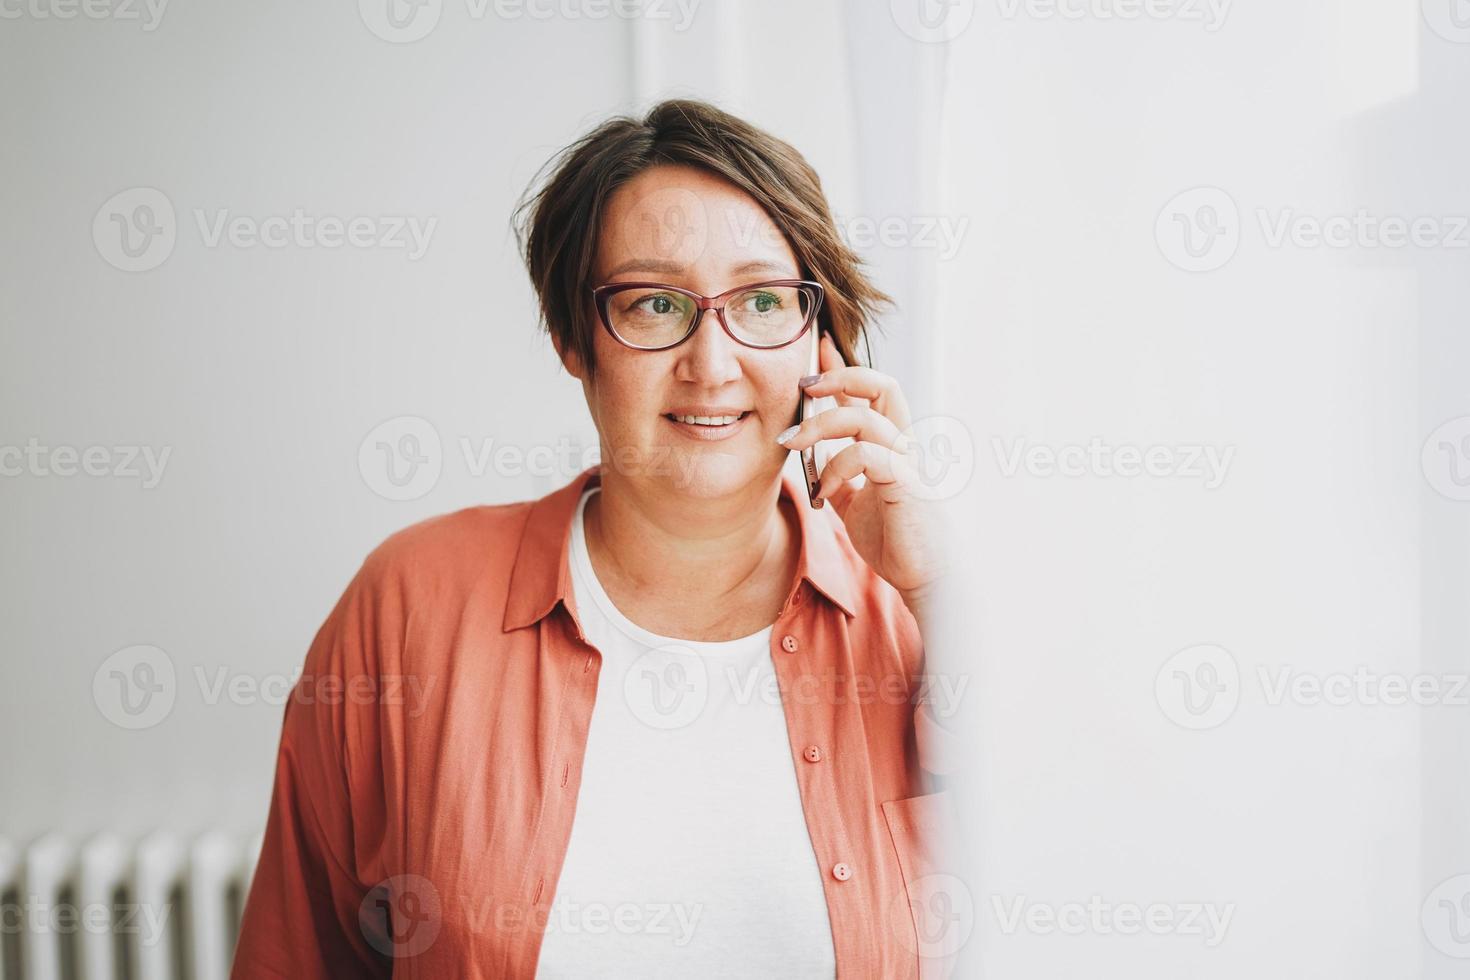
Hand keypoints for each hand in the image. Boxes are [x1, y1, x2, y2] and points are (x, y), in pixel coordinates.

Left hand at [777, 332, 948, 613]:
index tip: (818, 348)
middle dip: (840, 376)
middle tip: (803, 386)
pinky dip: (835, 467)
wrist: (925, 578)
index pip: (869, 394)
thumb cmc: (896, 543)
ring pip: (864, 419)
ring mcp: (905, 463)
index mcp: (890, 447)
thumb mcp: (855, 508)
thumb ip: (839, 482)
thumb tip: (814, 469)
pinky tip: (822, 491)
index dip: (843, 369)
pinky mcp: (905, 485)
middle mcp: (901, 446)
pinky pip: (866, 457)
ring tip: (791, 445)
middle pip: (881, 385)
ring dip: (820, 426)